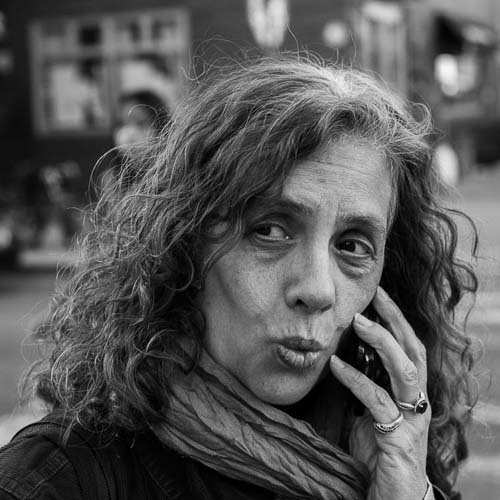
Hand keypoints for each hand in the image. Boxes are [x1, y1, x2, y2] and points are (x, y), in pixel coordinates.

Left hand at [330, 287, 431, 499]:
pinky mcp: (400, 437)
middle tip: (375, 295)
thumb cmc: (379, 453)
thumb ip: (363, 387)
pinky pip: (377, 400)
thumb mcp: (369, 413)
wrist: (391, 497)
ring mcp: (412, 419)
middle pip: (413, 350)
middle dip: (395, 320)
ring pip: (405, 370)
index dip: (396, 320)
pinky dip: (356, 379)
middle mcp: (417, 401)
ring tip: (359, 321)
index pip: (408, 347)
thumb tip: (342, 359)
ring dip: (382, 342)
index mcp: (410, 392)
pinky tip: (336, 365)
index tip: (378, 296)